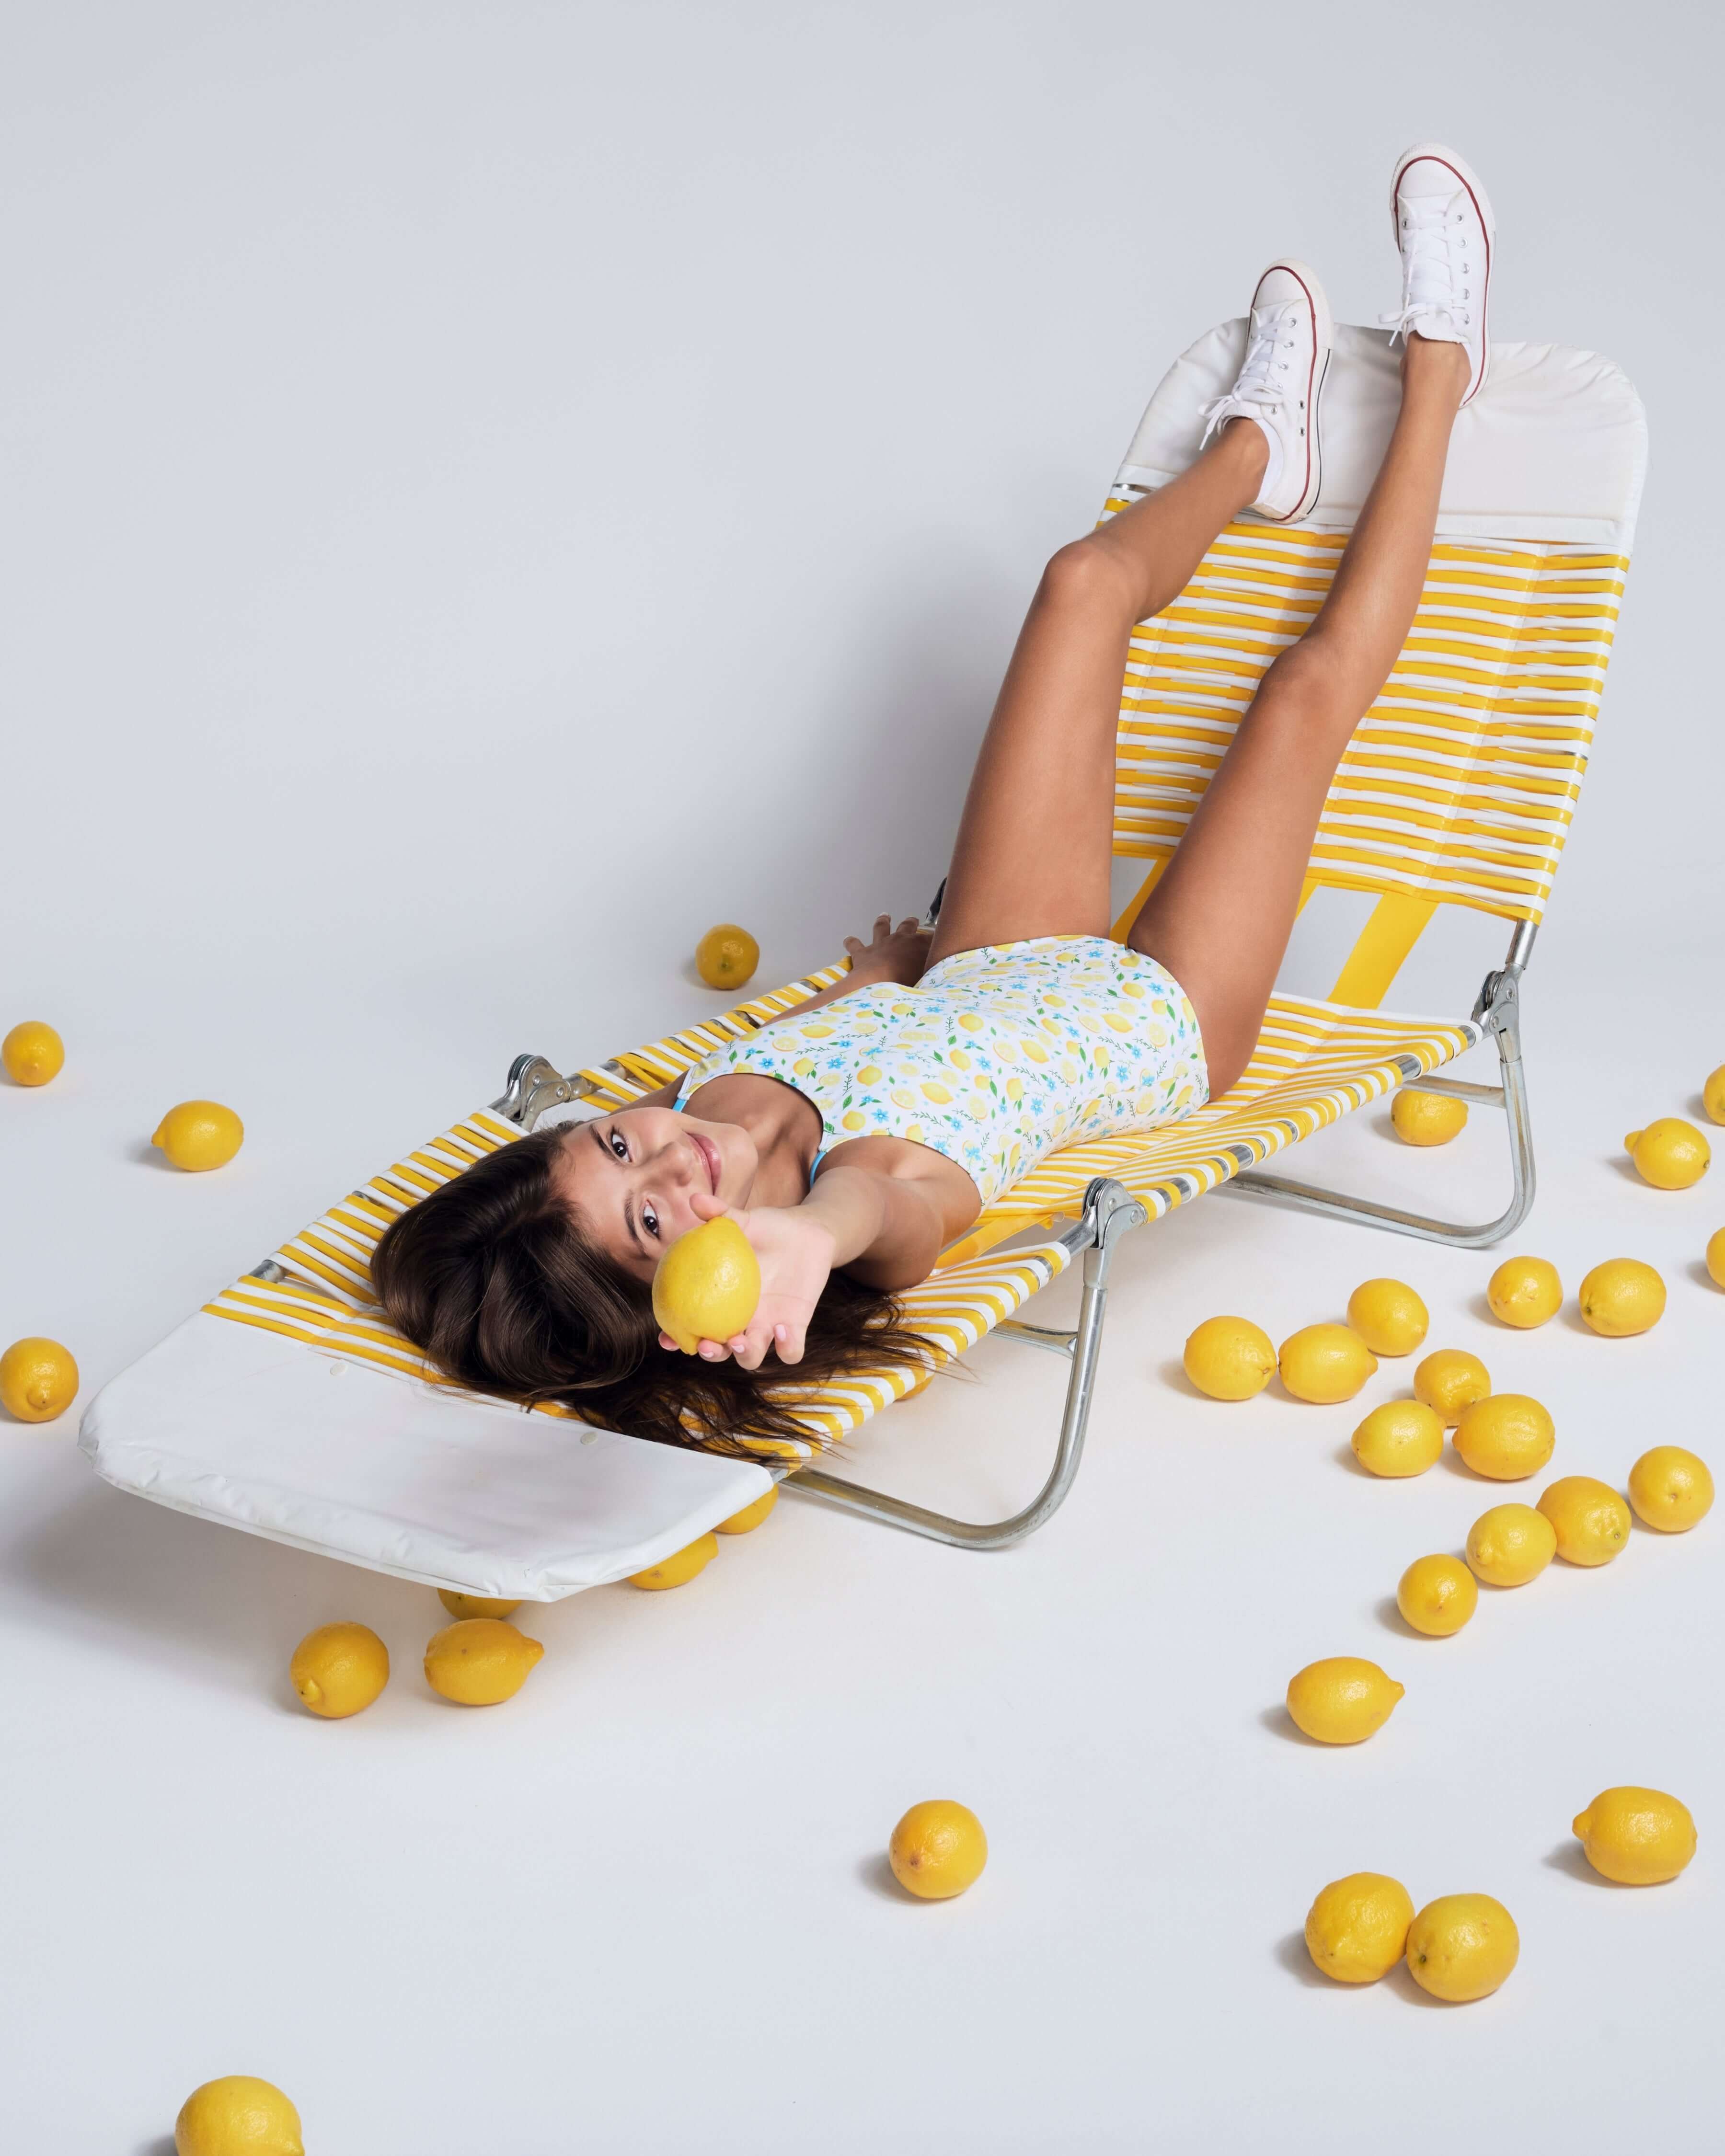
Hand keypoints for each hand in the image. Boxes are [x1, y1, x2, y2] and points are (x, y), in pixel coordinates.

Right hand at [657, 1190, 836, 1370]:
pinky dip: (787, 1348)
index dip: (676, 1337)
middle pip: (719, 1350)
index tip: (666, 1338)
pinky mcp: (795, 1327)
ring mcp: (768, 1326)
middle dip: (710, 1354)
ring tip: (743, 1339)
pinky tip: (783, 1328)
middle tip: (708, 1344)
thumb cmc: (769, 1228)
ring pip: (751, 1357)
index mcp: (720, 1299)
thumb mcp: (744, 1221)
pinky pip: (790, 1351)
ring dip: (745, 1355)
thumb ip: (720, 1214)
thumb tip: (695, 1199)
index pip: (691, 1324)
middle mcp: (742, 1319)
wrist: (809, 1233)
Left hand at [844, 913, 930, 986]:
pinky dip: (851, 942)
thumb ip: (933, 970)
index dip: (936, 937)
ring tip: (884, 916)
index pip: (931, 937)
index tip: (939, 939)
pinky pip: (854, 945)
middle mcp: (899, 939)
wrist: (879, 984)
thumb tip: (938, 970)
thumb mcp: (928, 976)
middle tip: (913, 920)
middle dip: (911, 922)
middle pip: (907, 926)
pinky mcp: (862, 953)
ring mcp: (880, 944)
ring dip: (883, 922)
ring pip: (881, 927)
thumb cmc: (907, 982)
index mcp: (918, 944)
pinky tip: (849, 940)